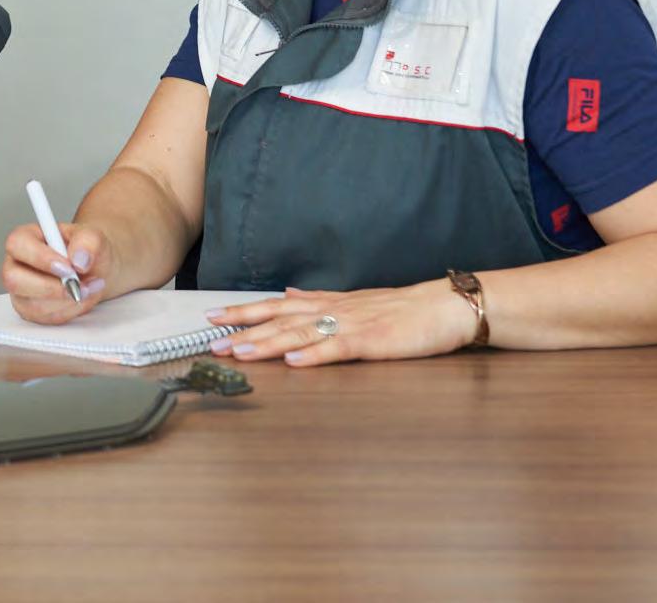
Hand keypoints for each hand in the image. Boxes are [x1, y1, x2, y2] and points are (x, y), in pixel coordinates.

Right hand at [0, 220, 110, 324]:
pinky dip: (71, 311)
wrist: (95, 270)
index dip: (41, 258)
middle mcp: (16, 264)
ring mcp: (21, 290)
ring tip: (89, 288)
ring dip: (67, 301)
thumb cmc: (87, 250)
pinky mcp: (31, 310)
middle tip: (78, 284)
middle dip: (51, 288)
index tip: (68, 267)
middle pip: (14, 280)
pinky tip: (83, 298)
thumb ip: (87, 241)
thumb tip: (78, 260)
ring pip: (33, 305)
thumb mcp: (93, 236)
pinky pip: (47, 318)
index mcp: (25, 238)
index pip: (17, 245)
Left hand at [205, 281, 480, 366]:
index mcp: (329, 304)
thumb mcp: (354, 301)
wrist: (444, 306)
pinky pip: (338, 348)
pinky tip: (293, 360)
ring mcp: (351, 325)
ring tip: (239, 351)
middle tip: (211, 339)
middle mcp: (333, 311)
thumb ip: (319, 301)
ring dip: (268, 343)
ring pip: (301, 333)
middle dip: (243, 330)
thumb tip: (288, 296)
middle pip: (279, 319)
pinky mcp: (372, 341)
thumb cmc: (404, 309)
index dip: (243, 312)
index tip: (212, 318)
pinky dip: (314, 354)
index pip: (276, 307)